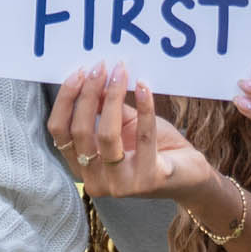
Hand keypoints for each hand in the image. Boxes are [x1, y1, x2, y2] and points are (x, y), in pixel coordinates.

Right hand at [48, 62, 216, 201]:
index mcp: (82, 167)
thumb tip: (93, 76)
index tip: (79, 72)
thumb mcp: (124, 124)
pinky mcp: (147, 180)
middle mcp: (96, 181)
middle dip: (89, 93)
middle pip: (80, 132)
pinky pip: (143, 137)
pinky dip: (144, 108)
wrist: (189, 175)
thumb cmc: (155, 148)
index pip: (60, 133)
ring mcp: (120, 184)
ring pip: (107, 135)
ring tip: (121, 72)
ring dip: (113, 96)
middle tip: (101, 67)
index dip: (66, 100)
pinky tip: (144, 87)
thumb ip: (105, 107)